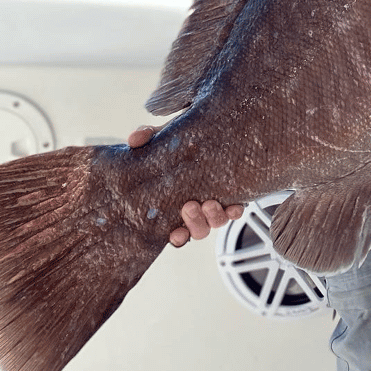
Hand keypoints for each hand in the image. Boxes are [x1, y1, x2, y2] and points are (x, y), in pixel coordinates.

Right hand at [128, 125, 243, 246]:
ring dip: (213, 217)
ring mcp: (216, 204)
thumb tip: (134, 138)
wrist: (215, 133)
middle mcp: (198, 209)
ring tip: (209, 203)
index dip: (177, 237)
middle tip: (189, 206)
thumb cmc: (182, 143)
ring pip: (216, 223)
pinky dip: (235, 211)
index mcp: (177, 204)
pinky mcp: (234, 194)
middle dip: (195, 222)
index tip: (175, 234)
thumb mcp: (164, 138)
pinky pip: (236, 210)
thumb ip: (148, 136)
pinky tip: (235, 206)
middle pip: (198, 230)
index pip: (176, 232)